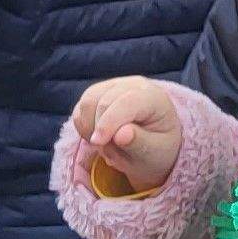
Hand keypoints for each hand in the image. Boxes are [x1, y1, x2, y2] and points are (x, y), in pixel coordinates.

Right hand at [70, 76, 183, 194]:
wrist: (153, 145)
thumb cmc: (157, 149)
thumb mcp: (155, 153)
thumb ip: (139, 143)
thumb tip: (120, 135)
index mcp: (153, 97)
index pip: (126, 102)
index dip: (109, 122)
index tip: (98, 143)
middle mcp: (132, 85)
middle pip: (102, 101)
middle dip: (99, 129)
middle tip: (109, 152)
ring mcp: (113, 85)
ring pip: (87, 102)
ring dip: (89, 128)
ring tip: (106, 145)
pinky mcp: (97, 92)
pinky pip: (80, 108)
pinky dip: (83, 126)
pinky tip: (99, 137)